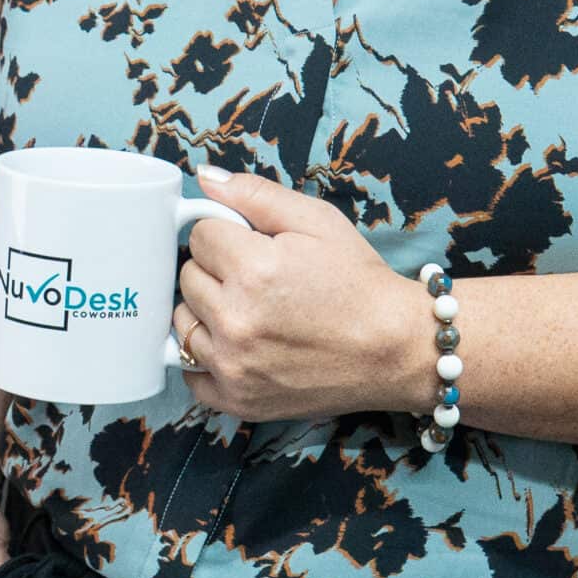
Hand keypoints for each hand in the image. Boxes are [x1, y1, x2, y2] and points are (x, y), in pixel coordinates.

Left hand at [173, 168, 434, 424]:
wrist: (395, 350)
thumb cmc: (359, 283)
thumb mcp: (317, 222)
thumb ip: (255, 195)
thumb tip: (204, 178)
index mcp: (254, 270)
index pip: (200, 236)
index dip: (227, 236)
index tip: (252, 247)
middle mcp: (236, 320)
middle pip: (187, 278)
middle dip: (216, 271)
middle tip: (256, 279)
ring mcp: (234, 365)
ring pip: (182, 322)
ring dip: (206, 311)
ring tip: (249, 310)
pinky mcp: (237, 399)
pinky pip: (190, 373)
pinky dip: (206, 358)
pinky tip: (238, 346)